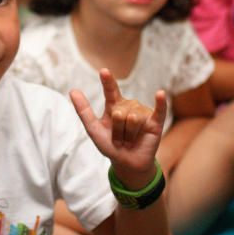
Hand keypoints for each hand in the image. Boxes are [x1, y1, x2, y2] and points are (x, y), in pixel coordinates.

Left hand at [69, 69, 167, 187]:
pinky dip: (160, 103)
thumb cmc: (110, 145)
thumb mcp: (94, 129)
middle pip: (119, 113)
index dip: (107, 81)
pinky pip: (159, 110)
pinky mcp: (156, 122)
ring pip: (133, 119)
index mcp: (115, 105)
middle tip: (119, 140)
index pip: (111, 90)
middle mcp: (129, 106)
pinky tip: (160, 94)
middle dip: (117, 131)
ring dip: (128, 135)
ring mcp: (143, 112)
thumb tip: (72, 90)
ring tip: (129, 141)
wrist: (126, 163)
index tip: (104, 71)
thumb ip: (84, 110)